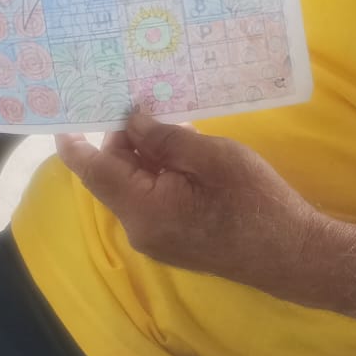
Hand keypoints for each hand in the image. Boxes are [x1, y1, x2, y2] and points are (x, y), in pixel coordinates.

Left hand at [55, 112, 319, 290]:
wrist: (292, 254)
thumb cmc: (255, 203)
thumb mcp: (211, 157)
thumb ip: (164, 138)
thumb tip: (131, 121)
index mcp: (143, 209)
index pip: (94, 172)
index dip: (75, 145)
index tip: (63, 120)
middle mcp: (140, 229)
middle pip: (115, 176)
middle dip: (125, 139)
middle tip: (147, 101)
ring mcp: (157, 239)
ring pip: (136, 187)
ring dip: (147, 155)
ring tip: (172, 121)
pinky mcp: (175, 241)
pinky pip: (153, 200)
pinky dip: (160, 173)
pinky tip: (186, 153)